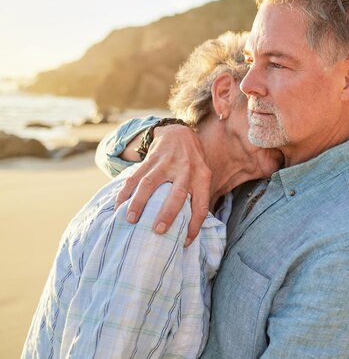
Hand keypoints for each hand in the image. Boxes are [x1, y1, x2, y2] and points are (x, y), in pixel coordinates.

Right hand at [115, 124, 210, 245]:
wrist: (180, 133)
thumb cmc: (193, 162)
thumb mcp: (203, 175)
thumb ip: (199, 196)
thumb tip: (191, 228)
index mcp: (202, 177)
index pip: (201, 205)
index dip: (195, 225)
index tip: (185, 242)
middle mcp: (185, 170)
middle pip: (177, 194)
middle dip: (167, 213)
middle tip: (158, 231)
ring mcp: (166, 163)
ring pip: (150, 184)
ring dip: (139, 202)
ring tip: (131, 220)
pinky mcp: (151, 159)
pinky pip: (135, 176)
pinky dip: (125, 191)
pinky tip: (118, 205)